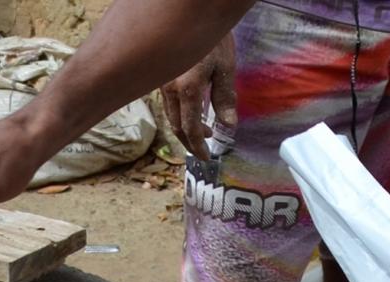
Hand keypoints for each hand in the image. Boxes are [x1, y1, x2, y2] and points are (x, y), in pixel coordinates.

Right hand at [160, 34, 237, 159]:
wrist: (191, 15)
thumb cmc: (213, 39)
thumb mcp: (225, 68)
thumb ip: (225, 98)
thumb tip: (228, 125)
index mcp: (187, 90)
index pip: (190, 129)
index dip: (198, 146)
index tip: (206, 156)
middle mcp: (170, 89)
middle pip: (176, 126)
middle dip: (189, 142)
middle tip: (202, 150)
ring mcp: (162, 83)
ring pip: (170, 115)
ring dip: (184, 128)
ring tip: (202, 132)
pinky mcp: (161, 77)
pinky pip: (167, 103)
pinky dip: (179, 114)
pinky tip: (192, 111)